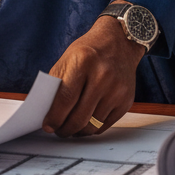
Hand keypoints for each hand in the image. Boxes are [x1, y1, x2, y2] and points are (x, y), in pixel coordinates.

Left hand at [43, 13, 145, 136]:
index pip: (65, 99)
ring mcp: (117, 90)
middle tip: (58, 130)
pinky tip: (84, 124)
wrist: (118, 42)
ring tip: (70, 129)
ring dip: (78, 131)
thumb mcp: (68, 59)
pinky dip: (92, 128)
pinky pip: (105, 125)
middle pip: (79, 116)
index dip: (54, 117)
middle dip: (65, 129)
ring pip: (93, 124)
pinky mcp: (126, 101)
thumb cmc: (88, 51)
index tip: (47, 126)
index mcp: (83, 62)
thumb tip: (47, 111)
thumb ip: (57, 84)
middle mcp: (102, 77)